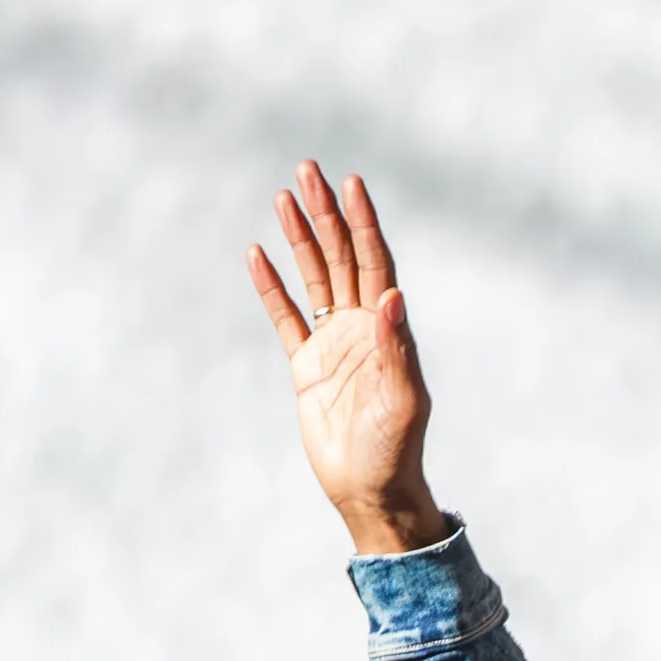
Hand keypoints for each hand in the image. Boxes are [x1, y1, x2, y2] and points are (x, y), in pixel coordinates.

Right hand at [245, 161, 447, 556]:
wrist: (370, 491)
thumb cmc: (395, 450)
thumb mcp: (402, 400)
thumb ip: (397, 347)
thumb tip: (392, 296)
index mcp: (387, 330)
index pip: (375, 264)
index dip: (363, 224)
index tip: (350, 184)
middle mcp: (361, 328)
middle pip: (342, 258)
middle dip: (326, 214)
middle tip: (308, 170)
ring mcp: (332, 344)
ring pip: (314, 278)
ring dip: (299, 238)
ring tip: (283, 197)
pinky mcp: (306, 366)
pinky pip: (284, 317)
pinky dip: (271, 286)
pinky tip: (258, 252)